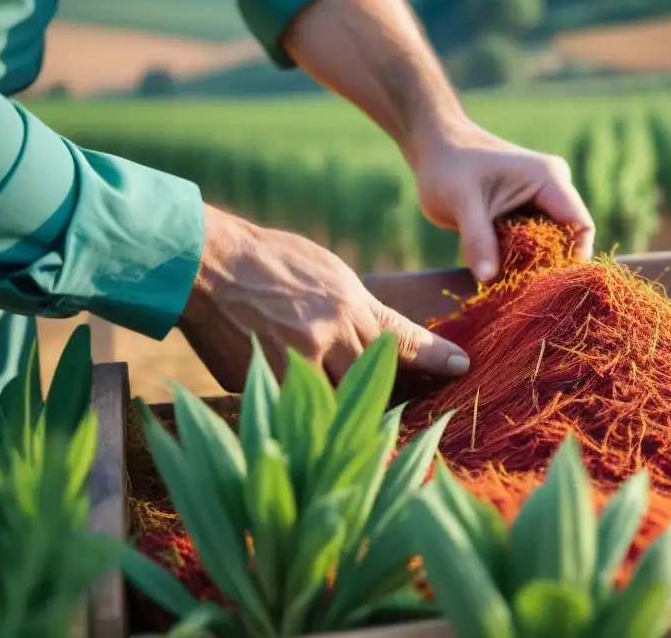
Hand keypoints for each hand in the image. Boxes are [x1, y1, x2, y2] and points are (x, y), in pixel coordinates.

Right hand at [177, 205, 469, 391]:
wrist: (210, 263)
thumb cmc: (271, 262)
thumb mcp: (329, 274)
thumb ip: (358, 309)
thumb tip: (382, 338)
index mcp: (349, 305)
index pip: (404, 339)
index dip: (435, 356)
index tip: (461, 366)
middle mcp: (330, 335)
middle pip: (373, 381)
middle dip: (381, 390)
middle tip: (386, 398)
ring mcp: (296, 361)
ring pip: (336, 401)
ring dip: (342, 406)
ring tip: (340, 408)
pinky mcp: (263, 382)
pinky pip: (294, 407)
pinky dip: (300, 409)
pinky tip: (298, 408)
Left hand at [410, 122, 595, 281]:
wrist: (435, 150)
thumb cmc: (449, 167)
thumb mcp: (462, 203)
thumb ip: (478, 239)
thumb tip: (488, 278)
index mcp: (549, 179)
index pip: (581, 226)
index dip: (573, 258)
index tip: (551, 287)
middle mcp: (552, 190)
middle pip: (567, 240)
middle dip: (549, 267)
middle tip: (525, 292)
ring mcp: (540, 203)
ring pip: (549, 247)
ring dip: (532, 267)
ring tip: (510, 287)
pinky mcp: (525, 215)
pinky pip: (531, 246)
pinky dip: (519, 262)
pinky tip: (501, 277)